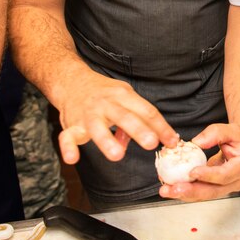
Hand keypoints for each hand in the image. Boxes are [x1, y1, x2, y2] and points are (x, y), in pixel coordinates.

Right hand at [55, 72, 177, 163]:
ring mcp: (88, 114)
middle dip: (139, 130)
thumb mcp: (124, 97)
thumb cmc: (104, 93)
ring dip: (107, 141)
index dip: (160, 126)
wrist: (71, 80)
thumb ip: (137, 118)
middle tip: (152, 144)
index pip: (146, 111)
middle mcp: (106, 104)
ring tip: (118, 155)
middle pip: (124, 116)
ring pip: (96, 127)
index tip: (172, 141)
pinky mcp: (71, 124)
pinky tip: (72, 159)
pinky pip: (67, 137)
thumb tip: (152, 139)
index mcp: (123, 95)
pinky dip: (68, 148)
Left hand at [159, 123, 239, 200]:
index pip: (225, 175)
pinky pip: (201, 191)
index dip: (208, 175)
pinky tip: (171, 186)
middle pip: (212, 191)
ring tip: (166, 190)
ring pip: (205, 194)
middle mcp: (235, 181)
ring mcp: (226, 187)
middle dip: (191, 191)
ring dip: (185, 194)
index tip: (192, 172)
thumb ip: (217, 133)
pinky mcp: (217, 188)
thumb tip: (196, 142)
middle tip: (173, 189)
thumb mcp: (234, 130)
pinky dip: (186, 189)